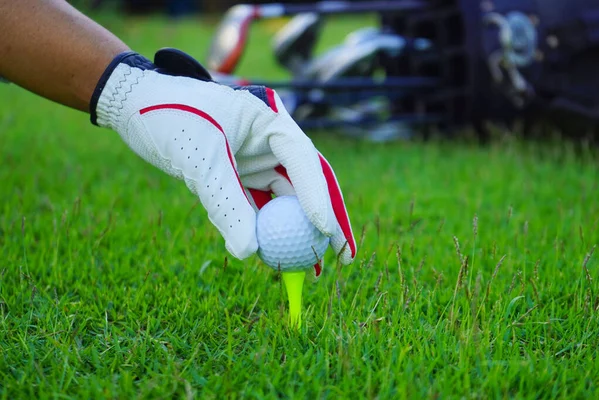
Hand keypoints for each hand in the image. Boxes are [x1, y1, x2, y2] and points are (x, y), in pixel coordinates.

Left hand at [91, 48, 355, 270]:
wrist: (134, 107)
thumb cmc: (169, 117)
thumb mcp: (201, 161)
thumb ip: (227, 204)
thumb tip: (249, 252)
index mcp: (270, 121)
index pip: (305, 161)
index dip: (320, 198)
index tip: (326, 232)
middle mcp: (270, 141)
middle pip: (307, 184)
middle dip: (326, 221)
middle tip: (343, 257)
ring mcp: (256, 159)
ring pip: (286, 200)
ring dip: (297, 231)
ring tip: (314, 266)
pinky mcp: (240, 175)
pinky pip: (259, 206)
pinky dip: (266, 229)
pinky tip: (276, 255)